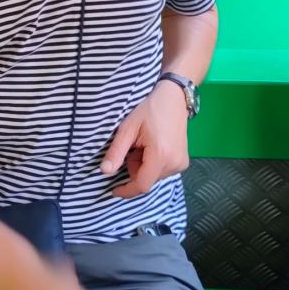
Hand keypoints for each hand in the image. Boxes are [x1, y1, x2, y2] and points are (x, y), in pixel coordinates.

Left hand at [101, 81, 189, 197]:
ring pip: (153, 176)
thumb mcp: (128, 128)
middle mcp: (174, 163)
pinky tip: (153, 147)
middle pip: (147, 180)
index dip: (127, 190)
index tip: (114, 190)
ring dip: (143, 166)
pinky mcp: (183, 162)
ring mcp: (181, 163)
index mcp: (161, 155)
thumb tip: (105, 172)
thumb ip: (116, 152)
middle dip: (135, 169)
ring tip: (144, 145)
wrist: (174, 99)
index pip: (142, 184)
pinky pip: (162, 171)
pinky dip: (153, 164)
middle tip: (133, 147)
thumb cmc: (149, 110)